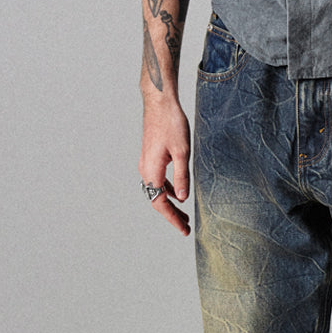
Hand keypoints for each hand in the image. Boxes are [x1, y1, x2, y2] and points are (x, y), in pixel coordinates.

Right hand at [139, 97, 191, 235]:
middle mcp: (145, 170)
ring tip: (184, 213)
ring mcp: (146, 163)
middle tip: (186, 226)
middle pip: (156, 199)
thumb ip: (182, 176)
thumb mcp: (182, 152)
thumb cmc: (172, 124)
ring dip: (170, 202)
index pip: (160, 203)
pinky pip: (157, 179)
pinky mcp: (150, 156)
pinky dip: (167, 189)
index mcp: (152, 171)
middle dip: (171, 214)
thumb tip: (182, 199)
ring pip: (156, 190)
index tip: (184, 230)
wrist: (160, 102)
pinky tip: (178, 191)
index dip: (172, 218)